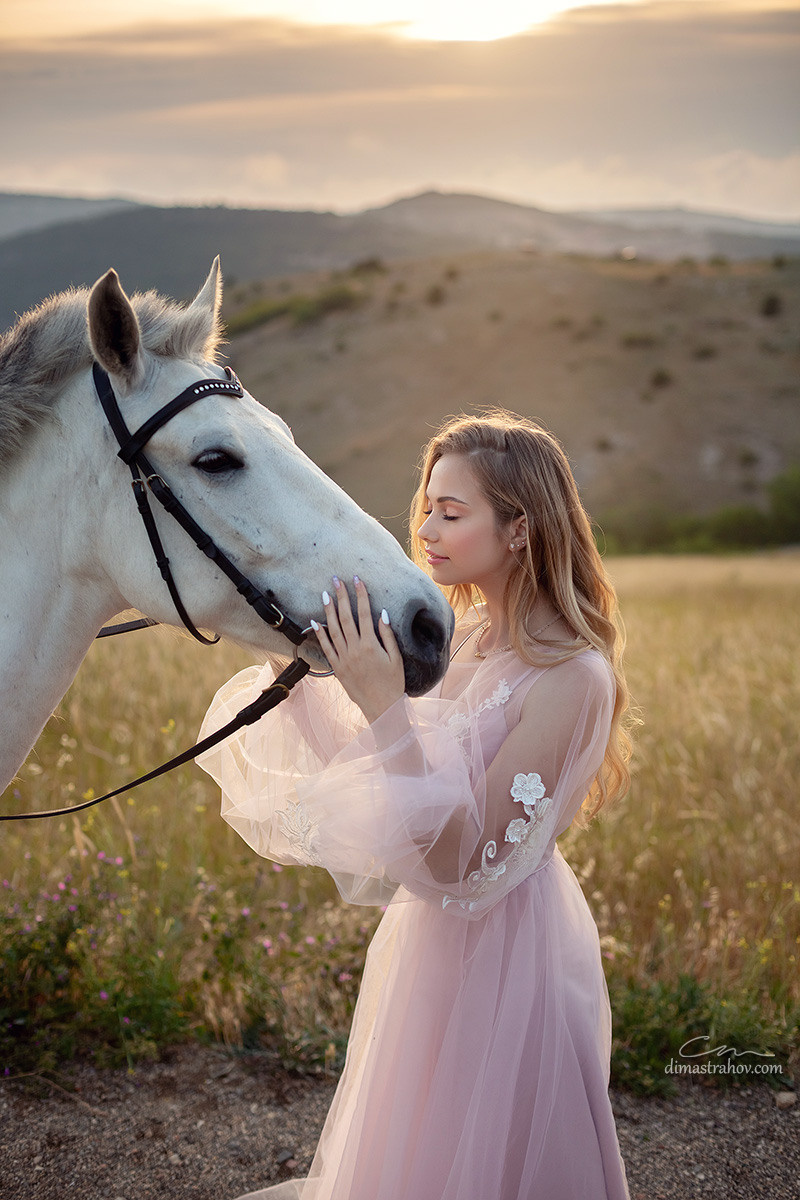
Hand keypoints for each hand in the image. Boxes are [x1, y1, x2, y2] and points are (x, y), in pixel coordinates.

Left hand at [313, 577, 404, 722]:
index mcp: (371, 645)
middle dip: (342, 597)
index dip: (361, 595)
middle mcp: (355, 650)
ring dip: (329, 611)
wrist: (381, 707)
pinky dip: (320, 634)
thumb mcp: (396, 657)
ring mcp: (344, 659)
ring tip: (325, 595)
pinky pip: (326, 648)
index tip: (357, 580)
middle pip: (346, 618)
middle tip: (336, 580)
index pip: (364, 614)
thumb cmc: (393, 682)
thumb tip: (382, 614)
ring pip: (334, 630)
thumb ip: (387, 635)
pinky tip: (315, 622)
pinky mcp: (337, 668)